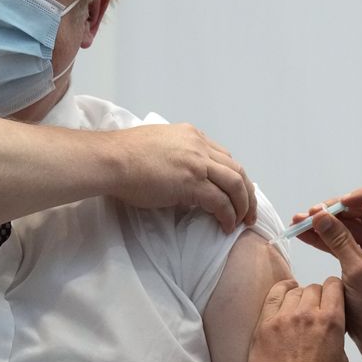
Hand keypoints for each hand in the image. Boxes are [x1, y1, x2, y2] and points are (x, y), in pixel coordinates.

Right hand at [106, 123, 257, 231]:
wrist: (111, 159)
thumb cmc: (123, 155)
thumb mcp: (157, 146)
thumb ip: (175, 156)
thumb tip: (179, 177)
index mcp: (191, 135)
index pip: (223, 156)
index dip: (233, 177)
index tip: (236, 192)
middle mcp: (199, 146)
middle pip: (236, 169)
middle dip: (247, 192)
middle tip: (249, 211)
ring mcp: (197, 163)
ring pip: (236, 184)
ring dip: (243, 205)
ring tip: (242, 221)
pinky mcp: (192, 182)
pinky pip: (220, 201)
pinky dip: (228, 215)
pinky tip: (226, 226)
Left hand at [248, 278, 349, 361]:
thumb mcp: (342, 359)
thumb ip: (336, 336)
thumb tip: (331, 326)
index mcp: (332, 320)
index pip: (333, 286)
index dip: (333, 289)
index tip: (330, 296)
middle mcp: (308, 313)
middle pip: (313, 288)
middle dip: (316, 295)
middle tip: (312, 309)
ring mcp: (285, 317)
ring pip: (294, 291)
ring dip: (298, 296)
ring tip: (297, 305)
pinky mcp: (265, 324)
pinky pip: (273, 297)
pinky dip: (281, 290)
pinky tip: (284, 290)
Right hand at [292, 189, 361, 358]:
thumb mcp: (356, 271)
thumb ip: (339, 240)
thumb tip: (320, 215)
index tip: (342, 203)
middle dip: (335, 210)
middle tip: (312, 212)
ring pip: (346, 227)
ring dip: (324, 223)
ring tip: (299, 220)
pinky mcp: (356, 261)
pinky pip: (338, 242)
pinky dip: (322, 238)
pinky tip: (302, 233)